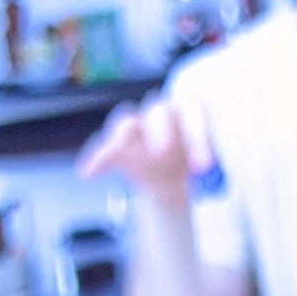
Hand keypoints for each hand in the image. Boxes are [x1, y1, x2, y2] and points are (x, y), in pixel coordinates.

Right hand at [78, 96, 197, 210]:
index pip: (193, 114)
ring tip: (120, 146)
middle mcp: (161, 115)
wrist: (173, 183)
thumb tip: (208, 176)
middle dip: (160, 129)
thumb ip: (208, 172)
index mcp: (187, 114)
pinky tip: (87, 172)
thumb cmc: (191, 168)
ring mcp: (136, 128)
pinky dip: (96, 158)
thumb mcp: (206, 172)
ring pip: (126, 122)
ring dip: (123, 134)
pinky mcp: (116, 146)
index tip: (204, 166)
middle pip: (157, 112)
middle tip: (163, 150)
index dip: (198, 137)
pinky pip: (103, 147)